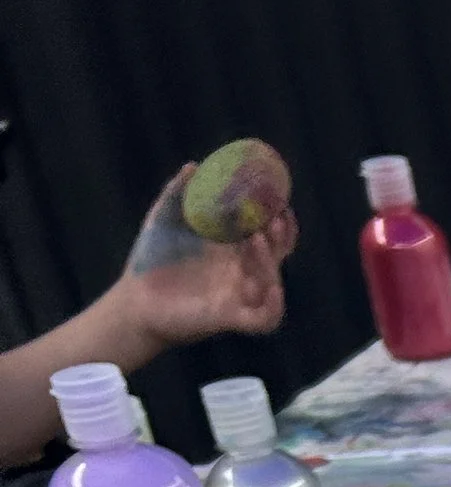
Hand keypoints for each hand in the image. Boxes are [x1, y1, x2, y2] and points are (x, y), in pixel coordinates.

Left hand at [115, 168, 296, 356]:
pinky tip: (271, 288)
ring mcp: (236, 296)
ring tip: (256, 240)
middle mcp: (239, 272)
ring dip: (270, 262)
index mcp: (229, 250)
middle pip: (275, 256)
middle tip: (271, 219)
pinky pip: (264, 320)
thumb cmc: (149, 261)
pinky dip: (274, 307)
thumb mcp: (162, 219)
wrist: (134, 299)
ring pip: (271, 283)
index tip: (277, 201)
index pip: (266, 235)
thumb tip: (193, 166)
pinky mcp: (229, 318)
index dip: (278, 220)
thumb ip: (177, 192)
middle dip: (280, 237)